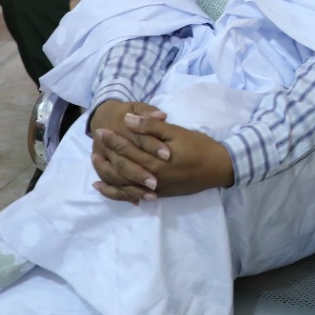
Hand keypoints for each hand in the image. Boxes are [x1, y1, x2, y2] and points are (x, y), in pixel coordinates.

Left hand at [91, 109, 234, 202]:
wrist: (219, 168)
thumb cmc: (200, 147)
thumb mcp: (177, 132)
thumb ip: (151, 128)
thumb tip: (128, 119)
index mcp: (154, 161)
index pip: (127, 149)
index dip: (113, 139)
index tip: (100, 130)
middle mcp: (150, 178)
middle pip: (121, 166)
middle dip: (107, 153)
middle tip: (95, 142)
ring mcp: (153, 189)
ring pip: (122, 183)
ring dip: (106, 173)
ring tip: (95, 162)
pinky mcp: (157, 194)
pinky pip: (130, 195)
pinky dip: (115, 192)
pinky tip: (104, 187)